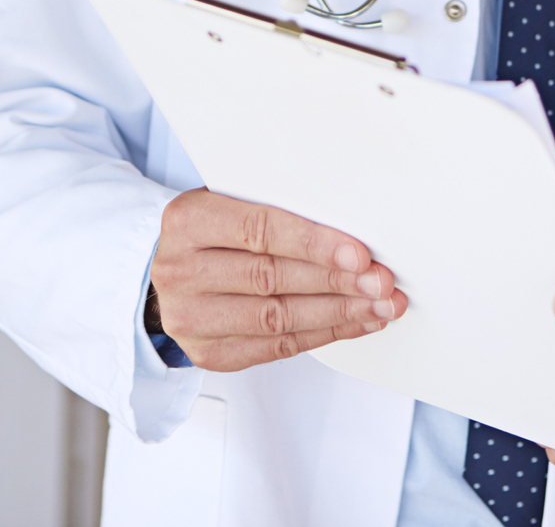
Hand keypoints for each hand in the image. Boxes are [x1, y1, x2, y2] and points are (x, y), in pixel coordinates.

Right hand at [149, 188, 407, 371]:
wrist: (173, 271)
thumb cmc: (217, 230)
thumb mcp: (232, 201)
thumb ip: (277, 207)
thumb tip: (351, 225)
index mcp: (187, 221)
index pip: (259, 231)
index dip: (313, 244)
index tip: (360, 255)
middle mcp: (180, 271)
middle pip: (271, 278)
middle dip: (336, 282)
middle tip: (382, 282)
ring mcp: (190, 318)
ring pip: (278, 318)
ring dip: (339, 313)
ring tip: (380, 305)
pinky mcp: (209, 354)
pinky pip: (278, 347)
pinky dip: (325, 334)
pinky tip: (357, 322)